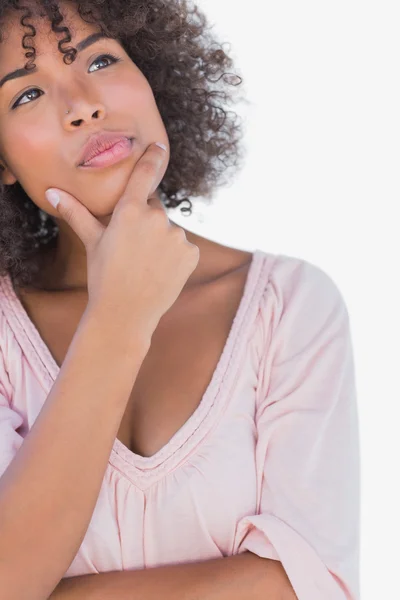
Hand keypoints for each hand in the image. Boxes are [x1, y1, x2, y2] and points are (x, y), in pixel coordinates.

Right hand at [45, 143, 199, 339]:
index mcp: (130, 210)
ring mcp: (176, 236)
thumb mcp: (92, 241)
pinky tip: (161, 272)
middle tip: (132, 250)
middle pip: (154, 211)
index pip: (144, 175)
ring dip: (160, 242)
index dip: (153, 158)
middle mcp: (156, 218)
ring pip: (168, 231)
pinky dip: (175, 257)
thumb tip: (53, 192)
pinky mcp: (191, 253)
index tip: (160, 146)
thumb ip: (76, 213)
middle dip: (145, 224)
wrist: (126, 313)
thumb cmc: (104, 275)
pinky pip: (183, 248)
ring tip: (145, 265)